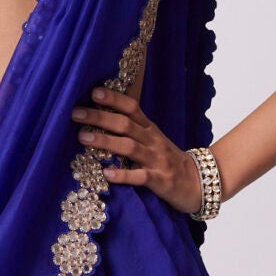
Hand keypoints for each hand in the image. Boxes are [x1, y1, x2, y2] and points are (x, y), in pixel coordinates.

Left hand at [70, 87, 202, 214]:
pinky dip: (123, 175)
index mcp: (149, 129)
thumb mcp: (152, 140)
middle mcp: (152, 141)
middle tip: (76, 113)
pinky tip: (107, 174)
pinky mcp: (160, 181)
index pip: (132, 108)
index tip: (93, 92)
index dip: (114, 98)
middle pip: (125, 124)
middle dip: (99, 117)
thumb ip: (131, 130)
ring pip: (129, 147)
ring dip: (105, 141)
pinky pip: (140, 177)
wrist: (199, 183)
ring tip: (83, 138)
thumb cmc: (168, 161)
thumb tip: (100, 118)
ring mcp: (156, 160)